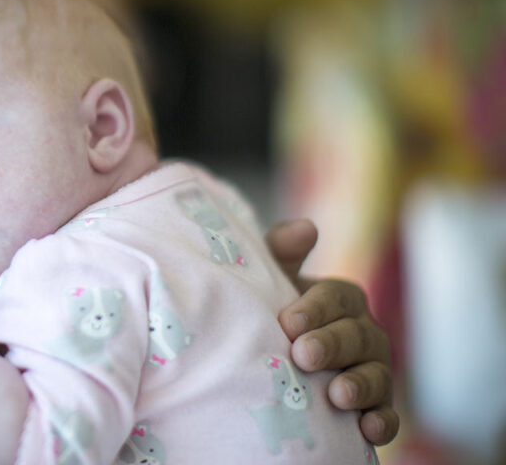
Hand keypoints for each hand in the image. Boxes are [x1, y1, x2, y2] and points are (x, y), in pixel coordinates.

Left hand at [267, 219, 398, 445]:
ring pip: (377, 375)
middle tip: (303, 355)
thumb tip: (307, 227)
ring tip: (338, 395)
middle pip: (356, 335)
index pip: (336, 297)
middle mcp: (362, 333)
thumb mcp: (270, 280)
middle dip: (332, 345)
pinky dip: (382, 423)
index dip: (315, 308)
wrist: (268, 365)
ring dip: (360, 385)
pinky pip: (388, 416)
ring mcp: (372, 371)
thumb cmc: (271, 314)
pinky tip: (367, 429)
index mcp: (339, 300)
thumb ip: (281, 251)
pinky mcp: (374, 409)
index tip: (288, 322)